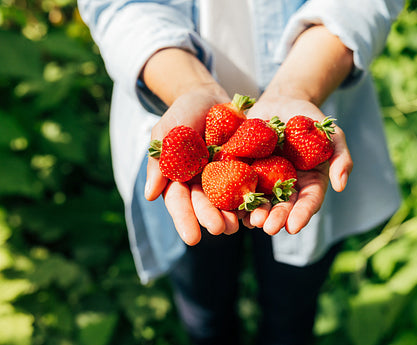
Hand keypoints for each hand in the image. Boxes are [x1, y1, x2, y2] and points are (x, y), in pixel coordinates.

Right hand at [144, 87, 243, 245]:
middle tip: (219, 229)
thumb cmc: (183, 113)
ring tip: (238, 225)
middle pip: (204, 204)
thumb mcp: (168, 131)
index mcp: (179, 179)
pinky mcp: (243, 169)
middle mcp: (201, 183)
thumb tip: (151, 194)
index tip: (192, 238)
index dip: (185, 219)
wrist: (210, 97)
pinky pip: (249, 186)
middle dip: (211, 217)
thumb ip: (160, 159)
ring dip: (232, 214)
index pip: (179, 202)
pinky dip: (253, 199)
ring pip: (226, 201)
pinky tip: (259, 210)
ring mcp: (223, 178)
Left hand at [243, 94, 352, 234]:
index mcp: (309, 182)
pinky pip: (240, 186)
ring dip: (255, 213)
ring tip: (250, 221)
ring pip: (261, 201)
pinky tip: (231, 207)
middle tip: (268, 228)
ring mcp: (265, 180)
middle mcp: (287, 187)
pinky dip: (236, 198)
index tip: (294, 226)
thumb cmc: (309, 118)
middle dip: (276, 218)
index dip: (302, 215)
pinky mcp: (246, 171)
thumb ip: (341, 157)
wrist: (280, 102)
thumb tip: (341, 185)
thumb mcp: (331, 133)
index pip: (308, 202)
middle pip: (283, 207)